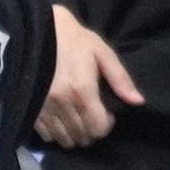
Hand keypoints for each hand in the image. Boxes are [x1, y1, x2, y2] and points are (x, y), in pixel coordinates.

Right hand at [37, 11, 141, 147]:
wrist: (38, 30)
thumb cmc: (73, 39)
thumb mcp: (101, 52)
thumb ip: (120, 78)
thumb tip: (138, 101)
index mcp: (82, 90)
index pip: (98, 128)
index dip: (106, 125)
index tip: (107, 114)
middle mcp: (63, 103)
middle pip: (82, 136)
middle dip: (92, 131)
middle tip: (92, 117)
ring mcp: (44, 108)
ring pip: (64, 139)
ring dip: (75, 135)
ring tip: (77, 120)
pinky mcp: (32, 108)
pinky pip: (46, 135)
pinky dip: (56, 133)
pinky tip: (61, 120)